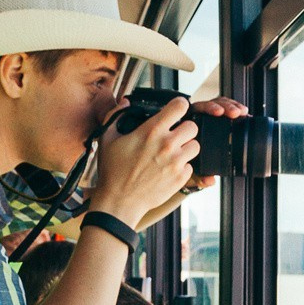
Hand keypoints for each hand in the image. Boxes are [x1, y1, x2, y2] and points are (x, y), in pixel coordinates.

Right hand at [90, 95, 196, 225]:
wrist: (119, 202)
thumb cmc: (112, 171)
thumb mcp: (107, 139)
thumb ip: (115, 115)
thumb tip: (125, 102)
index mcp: (152, 131)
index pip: (180, 106)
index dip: (180, 106)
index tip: (176, 110)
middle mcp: (167, 144)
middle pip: (193, 127)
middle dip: (185, 129)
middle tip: (174, 136)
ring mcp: (176, 162)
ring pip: (195, 146)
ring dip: (186, 148)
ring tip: (173, 154)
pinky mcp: (180, 178)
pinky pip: (190, 167)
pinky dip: (182, 167)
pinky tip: (168, 170)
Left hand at [184, 96, 248, 192]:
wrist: (177, 165)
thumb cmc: (180, 166)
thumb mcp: (188, 170)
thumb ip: (197, 176)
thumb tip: (210, 181)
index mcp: (183, 125)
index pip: (196, 110)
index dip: (208, 109)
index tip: (219, 113)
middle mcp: (193, 118)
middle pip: (209, 104)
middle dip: (224, 106)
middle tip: (234, 113)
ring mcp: (205, 116)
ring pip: (218, 104)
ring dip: (231, 106)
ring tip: (242, 113)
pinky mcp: (215, 118)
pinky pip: (225, 109)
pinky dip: (235, 109)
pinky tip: (245, 114)